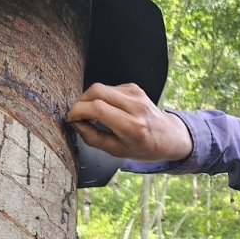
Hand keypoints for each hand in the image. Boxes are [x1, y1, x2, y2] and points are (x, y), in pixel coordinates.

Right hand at [66, 83, 192, 161]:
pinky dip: (101, 97)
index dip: (79, 111)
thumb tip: (75, 123)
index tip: (71, 119)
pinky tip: (106, 109)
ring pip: (101, 87)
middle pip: (96, 91)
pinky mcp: (134, 87)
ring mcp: (136, 94)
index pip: (98, 108)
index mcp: (131, 126)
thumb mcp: (116, 151)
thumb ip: (93, 137)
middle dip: (80, 102)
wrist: (168, 136)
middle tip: (77, 115)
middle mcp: (135, 107)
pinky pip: (110, 88)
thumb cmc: (143, 147)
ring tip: (91, 115)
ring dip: (90, 99)